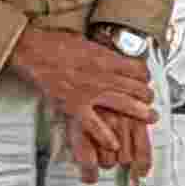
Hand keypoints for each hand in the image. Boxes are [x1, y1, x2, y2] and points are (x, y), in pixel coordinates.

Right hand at [10, 27, 155, 173]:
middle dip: (147, 95)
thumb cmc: (56, 44)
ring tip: (150, 117)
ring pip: (124, 104)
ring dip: (140, 112)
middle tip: (150, 100)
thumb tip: (111, 56)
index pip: (137, 69)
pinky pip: (95, 125)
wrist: (34, 51)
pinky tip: (114, 143)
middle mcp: (103, 75)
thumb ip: (101, 52)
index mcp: (106, 58)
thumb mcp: (86, 42)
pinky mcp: (75, 106)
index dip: (145, 76)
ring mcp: (90, 92)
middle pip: (136, 87)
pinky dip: (106, 136)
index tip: (145, 79)